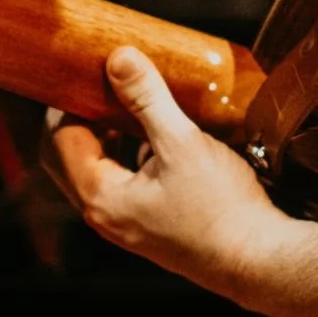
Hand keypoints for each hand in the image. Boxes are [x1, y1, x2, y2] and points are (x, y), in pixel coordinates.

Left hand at [40, 47, 293, 298]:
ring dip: (105, 134)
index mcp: (100, 197)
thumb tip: (118, 58)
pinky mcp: (147, 224)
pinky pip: (122, 181)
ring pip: (97, 168)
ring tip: (129, 100)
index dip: (69, 100)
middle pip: (69, 156)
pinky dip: (127, 152)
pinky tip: (157, 135)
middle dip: (80, 116)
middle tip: (101, 81)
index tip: (90, 69)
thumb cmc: (220, 207)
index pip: (60, 139)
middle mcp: (103, 215)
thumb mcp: (182, 143)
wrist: (257, 258)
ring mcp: (125, 222)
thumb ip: (147, 99)